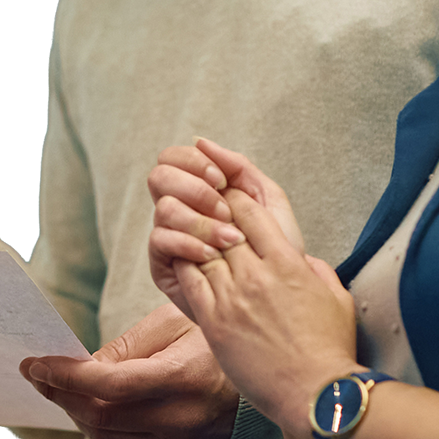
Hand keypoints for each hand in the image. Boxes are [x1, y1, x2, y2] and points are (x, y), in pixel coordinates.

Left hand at [18, 302, 239, 438]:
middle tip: (41, 375)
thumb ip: (124, 348)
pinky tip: (103, 412)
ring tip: (68, 391)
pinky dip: (104, 434)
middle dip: (61, 395)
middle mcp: (181, 419)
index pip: (107, 385)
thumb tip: (78, 367)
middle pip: (99, 417)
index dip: (65, 377)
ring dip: (79, 415)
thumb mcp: (172, 325)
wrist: (265, 383)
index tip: (35, 364)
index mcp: (180, 377)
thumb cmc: (212, 343)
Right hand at [147, 139, 303, 320]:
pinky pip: (161, 240)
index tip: (221, 181)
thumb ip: (239, 167)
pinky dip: (190, 242)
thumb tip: (201, 141)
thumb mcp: (267, 203)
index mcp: (198, 189)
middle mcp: (179, 208)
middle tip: (224, 209)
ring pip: (163, 208)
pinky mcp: (163, 264)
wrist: (280, 298)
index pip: (173, 157)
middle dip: (194, 189)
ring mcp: (169, 235)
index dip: (193, 162)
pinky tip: (213, 254)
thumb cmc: (275, 251)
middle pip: (159, 176)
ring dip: (200, 219)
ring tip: (229, 238)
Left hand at [149, 187, 355, 433]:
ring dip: (196, 239)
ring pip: (202, 251)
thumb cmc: (331, 349)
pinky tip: (183, 262)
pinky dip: (186, 266)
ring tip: (190, 233)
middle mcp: (257, 275)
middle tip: (203, 209)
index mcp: (289, 263)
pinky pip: (191, 282)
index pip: (252, 213)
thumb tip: (303, 259)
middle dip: (212, 215)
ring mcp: (233, 298)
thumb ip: (317, 270)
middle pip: (223, 227)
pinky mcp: (215, 323)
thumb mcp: (337, 297)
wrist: (315, 393)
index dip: (237, 200)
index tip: (229, 198)